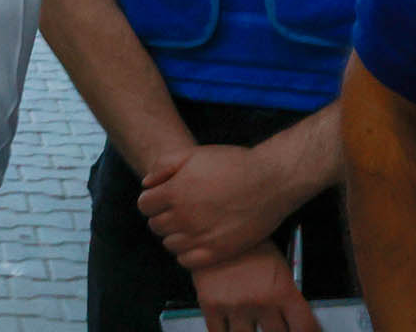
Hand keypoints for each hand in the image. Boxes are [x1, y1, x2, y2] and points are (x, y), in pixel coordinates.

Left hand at [139, 145, 289, 269]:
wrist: (271, 182)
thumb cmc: (232, 164)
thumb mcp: (192, 154)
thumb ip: (163, 166)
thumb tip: (147, 183)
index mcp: (175, 193)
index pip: (144, 206)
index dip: (152, 200)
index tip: (163, 197)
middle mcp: (185, 218)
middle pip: (156, 226)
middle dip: (162, 216)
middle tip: (178, 209)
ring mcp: (202, 237)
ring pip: (169, 244)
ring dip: (174, 235)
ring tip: (189, 224)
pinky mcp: (219, 252)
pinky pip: (187, 261)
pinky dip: (187, 253)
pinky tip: (197, 240)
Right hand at [188, 242, 319, 331]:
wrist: (212, 224)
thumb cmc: (247, 244)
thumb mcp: (277, 265)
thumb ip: (287, 295)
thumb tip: (292, 320)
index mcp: (283, 290)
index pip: (305, 328)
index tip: (302, 331)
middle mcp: (261, 301)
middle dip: (277, 331)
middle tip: (272, 324)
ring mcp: (235, 305)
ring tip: (249, 322)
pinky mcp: (211, 305)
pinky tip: (229, 327)